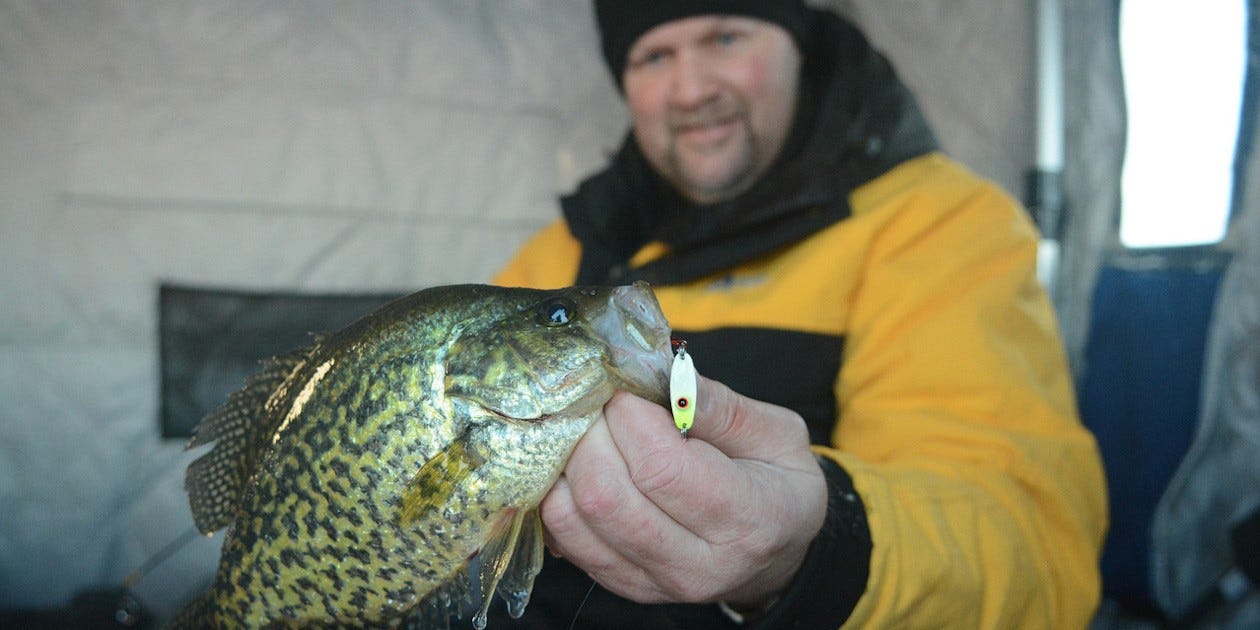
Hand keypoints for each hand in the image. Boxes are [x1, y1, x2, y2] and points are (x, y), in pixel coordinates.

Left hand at [540, 375, 826, 607]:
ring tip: (590, 431)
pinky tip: (582, 467)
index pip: (662, 468)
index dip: (630, 417)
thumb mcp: (779, 435)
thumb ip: (722, 407)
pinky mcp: (622, 584)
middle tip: (602, 404)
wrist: (775, 555)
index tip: (629, 388)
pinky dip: (560, 492)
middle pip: (606, 496)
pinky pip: (565, 536)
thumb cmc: (779, 485)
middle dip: (591, 435)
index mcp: (748, 521)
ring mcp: (654, 583)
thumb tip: (666, 374)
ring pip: (575, 519)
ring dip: (567, 462)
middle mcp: (698, 566)